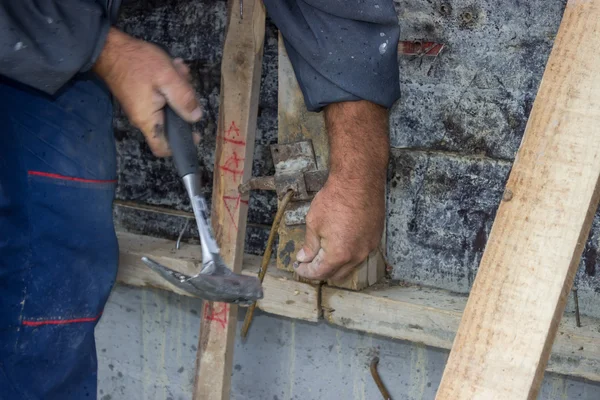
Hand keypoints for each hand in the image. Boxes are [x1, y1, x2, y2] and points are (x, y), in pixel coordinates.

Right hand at [93, 28, 201, 155]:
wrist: (109, 48)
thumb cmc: (137, 62)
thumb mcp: (167, 77)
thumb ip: (183, 98)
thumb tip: (196, 117)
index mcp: (148, 120)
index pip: (162, 148)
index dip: (180, 144)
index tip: (195, 132)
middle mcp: (143, 118)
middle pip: (171, 122)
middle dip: (183, 104)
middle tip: (186, 84)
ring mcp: (141, 106)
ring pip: (168, 106)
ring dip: (178, 89)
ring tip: (178, 69)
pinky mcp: (140, 96)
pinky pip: (160, 96)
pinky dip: (169, 83)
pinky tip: (172, 67)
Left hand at [294, 176, 385, 280]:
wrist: (359, 181)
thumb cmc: (335, 199)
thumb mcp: (314, 222)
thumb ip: (309, 245)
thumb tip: (304, 258)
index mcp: (339, 255)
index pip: (320, 273)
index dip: (307, 272)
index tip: (300, 267)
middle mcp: (357, 256)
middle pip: (337, 275)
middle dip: (321, 271)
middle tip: (309, 263)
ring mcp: (369, 247)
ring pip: (351, 266)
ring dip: (337, 264)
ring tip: (324, 253)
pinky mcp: (376, 238)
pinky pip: (361, 254)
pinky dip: (349, 254)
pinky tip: (341, 243)